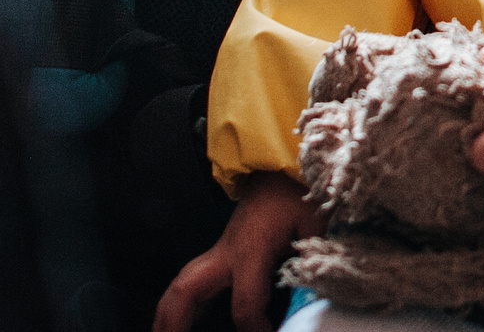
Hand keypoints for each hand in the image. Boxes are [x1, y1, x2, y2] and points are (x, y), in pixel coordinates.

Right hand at [154, 171, 326, 331]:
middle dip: (174, 322)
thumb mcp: (312, 221)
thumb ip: (312, 256)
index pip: (245, 303)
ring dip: (166, 314)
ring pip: (180, 285)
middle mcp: (225, 253)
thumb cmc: (294, 192)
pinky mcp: (220, 251)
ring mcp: (219, 252)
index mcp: (249, 250)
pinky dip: (179, 303)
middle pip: (186, 291)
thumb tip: (317, 287)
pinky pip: (191, 280)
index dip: (254, 328)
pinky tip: (178, 321)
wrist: (280, 166)